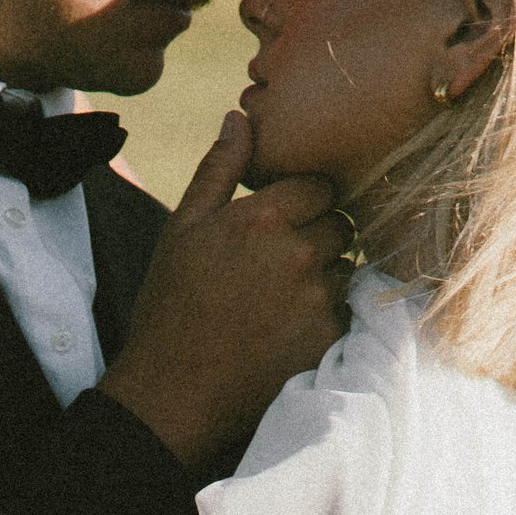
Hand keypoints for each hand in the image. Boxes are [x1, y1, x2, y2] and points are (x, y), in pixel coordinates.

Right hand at [99, 112, 354, 481]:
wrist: (170, 397)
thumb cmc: (169, 309)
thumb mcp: (182, 229)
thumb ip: (219, 169)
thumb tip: (241, 117)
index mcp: (264, 217)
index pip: (319, 186)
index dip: (302, 204)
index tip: (280, 226)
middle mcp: (298, 253)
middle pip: (339, 226)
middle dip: (317, 239)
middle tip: (279, 270)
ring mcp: (317, 300)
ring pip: (345, 269)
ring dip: (325, 279)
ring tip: (282, 304)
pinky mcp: (326, 341)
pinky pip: (346, 314)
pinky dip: (326, 320)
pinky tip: (288, 333)